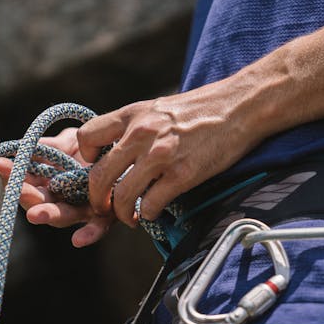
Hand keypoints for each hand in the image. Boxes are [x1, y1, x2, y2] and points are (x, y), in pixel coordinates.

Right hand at [0, 127, 116, 247]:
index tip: (1, 165)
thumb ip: (50, 147)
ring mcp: (85, 208)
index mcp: (51, 184)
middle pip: (42, 202)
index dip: (14, 177)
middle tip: (17, 191)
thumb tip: (24, 148)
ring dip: (50, 215)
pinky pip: (98, 226)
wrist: (130, 148)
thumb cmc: (95, 146)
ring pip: (64, 215)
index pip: (28, 183)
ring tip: (35, 215)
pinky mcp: (108, 214)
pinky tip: (78, 241)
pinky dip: (89, 234)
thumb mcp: (70, 141)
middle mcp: (65, 199)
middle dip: (28, 198)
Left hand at [77, 81, 262, 226]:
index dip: (84, 159)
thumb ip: (134, 127)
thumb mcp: (158, 108)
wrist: (239, 106)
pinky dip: (147, 214)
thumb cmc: (200, 109)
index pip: (87, 136)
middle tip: (103, 207)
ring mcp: (161, 155)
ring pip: (122, 196)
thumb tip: (116, 150)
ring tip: (129, 217)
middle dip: (97, 199)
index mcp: (132, 115)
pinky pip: (151, 204)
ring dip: (121, 213)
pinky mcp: (182, 174)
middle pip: (99, 176)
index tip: (93, 169)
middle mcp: (141, 134)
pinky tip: (152, 212)